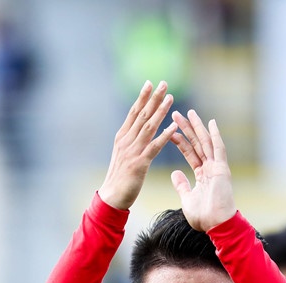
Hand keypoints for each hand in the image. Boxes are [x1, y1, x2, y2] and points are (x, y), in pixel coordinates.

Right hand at [97, 80, 177, 209]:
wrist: (112, 196)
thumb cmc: (119, 177)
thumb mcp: (123, 154)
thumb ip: (130, 140)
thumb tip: (136, 128)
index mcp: (122, 137)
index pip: (133, 112)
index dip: (142, 97)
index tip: (150, 83)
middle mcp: (126, 140)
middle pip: (142, 115)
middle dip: (153, 98)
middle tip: (164, 83)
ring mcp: (132, 151)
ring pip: (149, 127)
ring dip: (160, 111)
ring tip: (170, 98)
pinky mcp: (139, 163)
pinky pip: (154, 146)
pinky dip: (164, 135)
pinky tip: (174, 126)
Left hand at [169, 109, 235, 230]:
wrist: (217, 226)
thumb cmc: (204, 217)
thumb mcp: (187, 198)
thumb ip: (182, 185)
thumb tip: (175, 173)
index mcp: (203, 174)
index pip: (189, 153)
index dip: (180, 140)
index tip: (171, 129)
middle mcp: (211, 168)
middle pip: (197, 144)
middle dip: (187, 128)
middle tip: (177, 114)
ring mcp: (217, 168)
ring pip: (206, 143)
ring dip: (197, 127)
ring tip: (188, 113)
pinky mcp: (223, 170)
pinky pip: (219, 150)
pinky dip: (215, 136)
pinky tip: (210, 123)